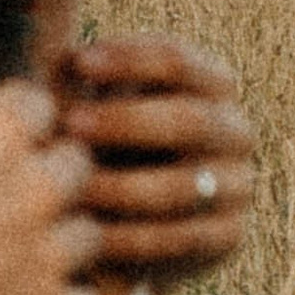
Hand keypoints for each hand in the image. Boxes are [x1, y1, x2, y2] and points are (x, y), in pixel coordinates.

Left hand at [57, 35, 256, 281]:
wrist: (129, 221)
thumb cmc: (103, 142)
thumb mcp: (96, 102)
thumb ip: (80, 78)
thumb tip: (56, 55)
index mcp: (213, 83)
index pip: (178, 60)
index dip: (129, 59)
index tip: (79, 62)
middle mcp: (236, 131)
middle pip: (190, 120)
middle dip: (126, 122)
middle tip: (70, 124)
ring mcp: (239, 185)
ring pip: (184, 186)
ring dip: (121, 187)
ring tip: (71, 187)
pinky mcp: (229, 235)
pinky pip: (181, 239)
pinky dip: (131, 238)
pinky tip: (88, 235)